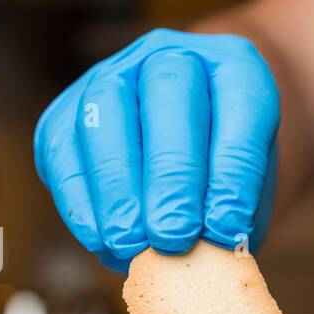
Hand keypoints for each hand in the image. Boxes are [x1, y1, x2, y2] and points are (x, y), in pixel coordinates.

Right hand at [34, 28, 279, 270]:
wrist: (194, 157)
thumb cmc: (228, 181)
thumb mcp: (250, 195)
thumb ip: (233, 215)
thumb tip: (204, 257)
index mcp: (235, 66)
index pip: (240, 104)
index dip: (233, 171)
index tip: (228, 230)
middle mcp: (171, 57)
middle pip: (168, 95)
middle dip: (171, 177)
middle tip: (174, 237)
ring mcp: (113, 76)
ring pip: (106, 112)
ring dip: (118, 187)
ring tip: (132, 244)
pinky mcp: (66, 112)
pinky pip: (64, 147)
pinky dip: (80, 199)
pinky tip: (99, 239)